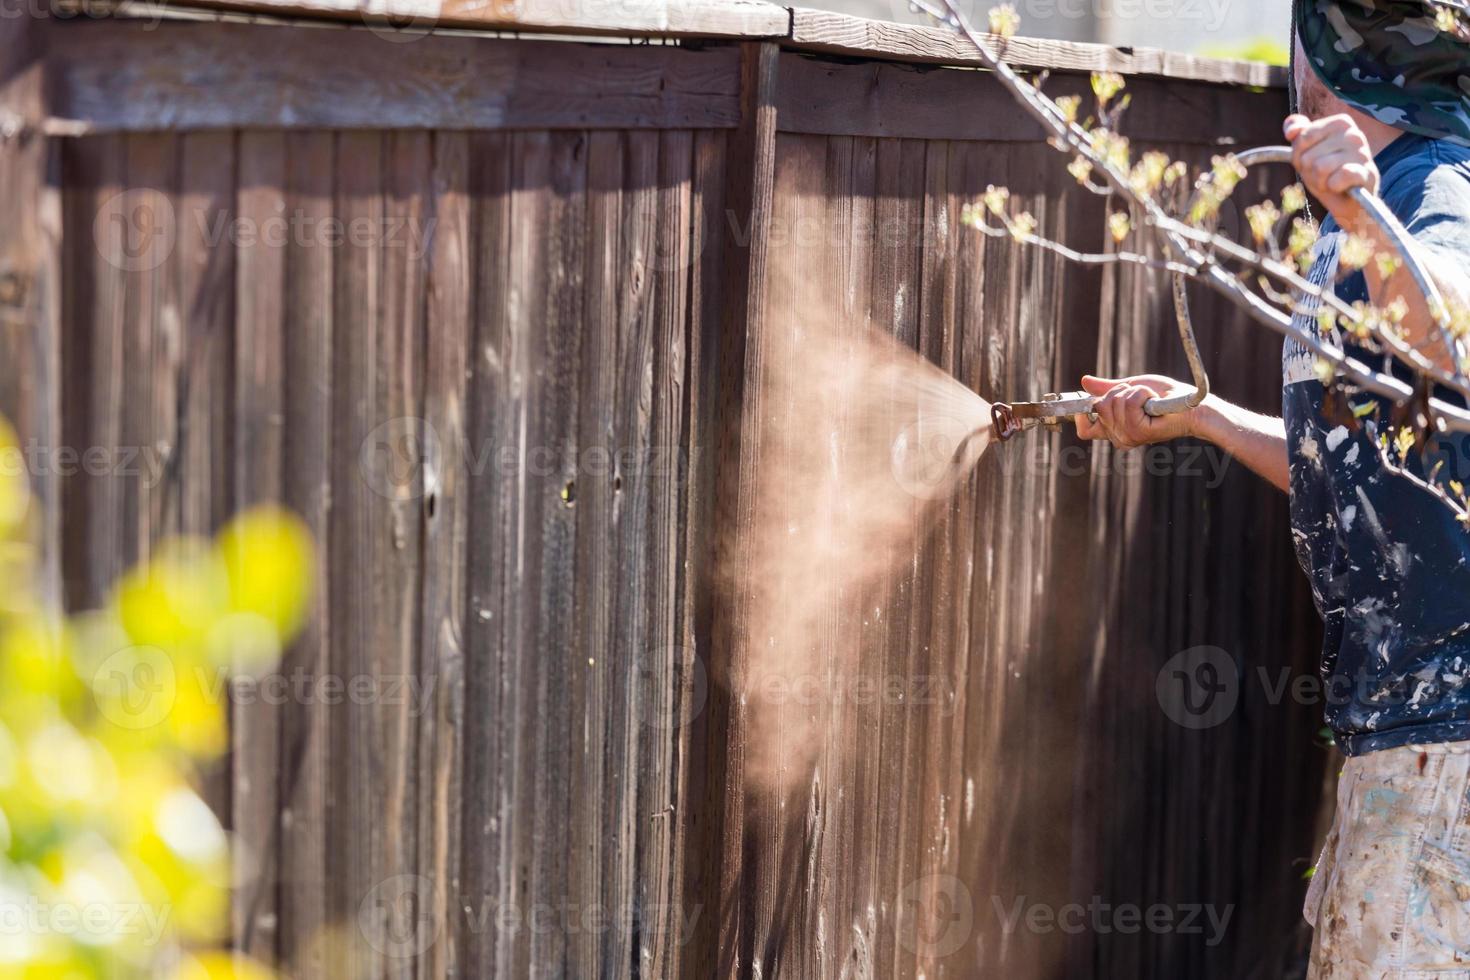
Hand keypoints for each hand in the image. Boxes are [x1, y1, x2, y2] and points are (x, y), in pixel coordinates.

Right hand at [1074, 374, 1197, 448]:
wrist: (1188, 403)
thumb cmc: (1164, 396)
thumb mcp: (1130, 389)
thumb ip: (1107, 388)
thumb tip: (1084, 382)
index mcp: (1114, 431)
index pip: (1085, 431)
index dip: (1082, 415)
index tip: (1093, 401)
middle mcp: (1118, 438)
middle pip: (1098, 407)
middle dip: (1117, 392)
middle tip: (1137, 395)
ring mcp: (1128, 437)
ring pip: (1113, 403)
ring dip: (1133, 392)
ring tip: (1148, 398)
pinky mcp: (1139, 431)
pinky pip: (1129, 404)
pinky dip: (1142, 394)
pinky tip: (1153, 401)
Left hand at [1283, 113, 1377, 230]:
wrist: (1348, 201)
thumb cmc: (1326, 173)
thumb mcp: (1307, 151)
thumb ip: (1298, 134)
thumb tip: (1291, 131)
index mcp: (1341, 122)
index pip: (1302, 137)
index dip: (1299, 155)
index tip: (1313, 160)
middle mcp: (1354, 134)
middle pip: (1308, 156)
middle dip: (1309, 171)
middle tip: (1323, 175)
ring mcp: (1363, 153)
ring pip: (1320, 168)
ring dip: (1319, 182)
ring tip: (1331, 181)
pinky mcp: (1367, 174)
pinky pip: (1339, 177)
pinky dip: (1333, 186)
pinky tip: (1339, 187)